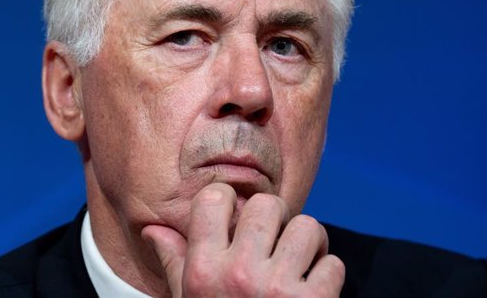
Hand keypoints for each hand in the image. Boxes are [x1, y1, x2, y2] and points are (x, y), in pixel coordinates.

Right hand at [141, 183, 344, 296]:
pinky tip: (314, 289)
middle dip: (277, 217)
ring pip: (307, 227)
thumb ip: (175, 262)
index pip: (215, 198)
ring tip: (300, 261)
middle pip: (267, 204)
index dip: (230, 200)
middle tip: (275, 238)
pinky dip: (329, 275)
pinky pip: (333, 264)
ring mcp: (278, 288)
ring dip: (309, 243)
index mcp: (204, 270)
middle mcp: (239, 273)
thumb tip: (153, 229)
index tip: (237, 217)